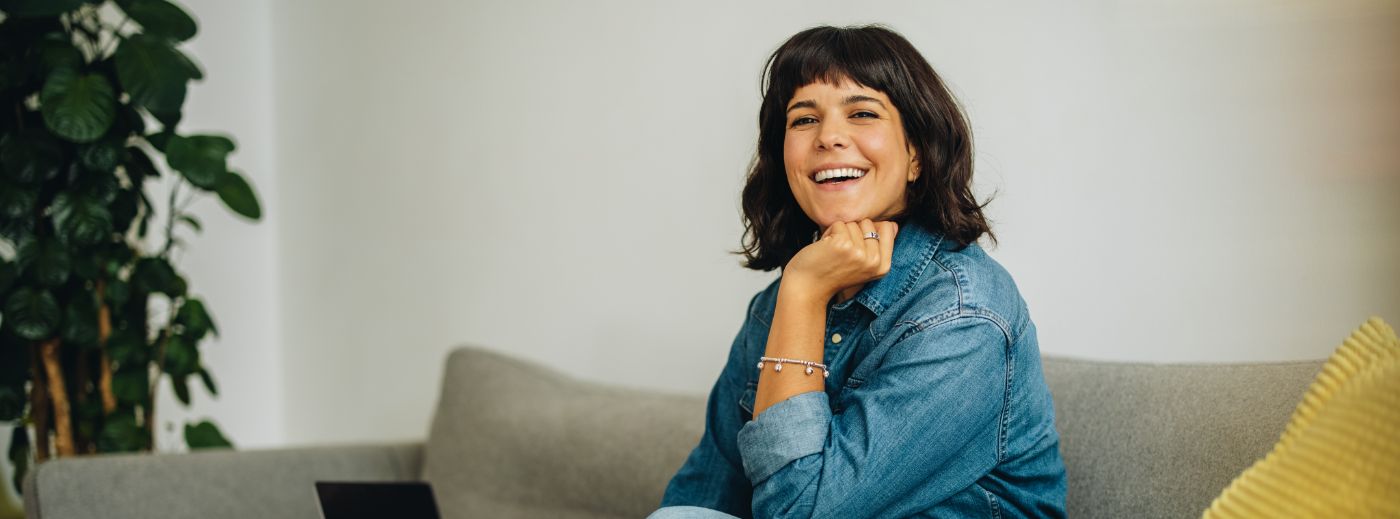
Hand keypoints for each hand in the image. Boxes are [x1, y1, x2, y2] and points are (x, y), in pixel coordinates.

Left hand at [783, 219, 898, 300]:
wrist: (808, 289)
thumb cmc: (833, 273)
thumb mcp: (863, 265)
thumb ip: (878, 247)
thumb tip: (893, 225)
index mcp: (883, 266)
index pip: (888, 227)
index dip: (869, 229)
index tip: (857, 245)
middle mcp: (873, 261)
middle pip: (868, 222)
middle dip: (852, 231)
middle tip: (842, 251)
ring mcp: (859, 253)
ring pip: (852, 223)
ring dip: (838, 233)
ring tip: (832, 251)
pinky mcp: (843, 245)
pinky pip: (838, 224)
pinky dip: (828, 232)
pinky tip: (825, 249)